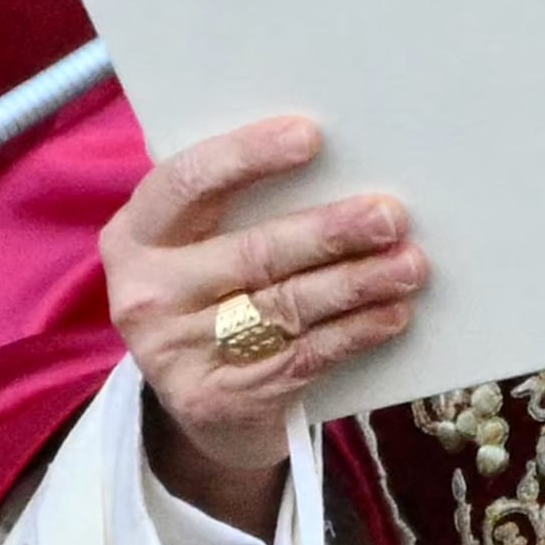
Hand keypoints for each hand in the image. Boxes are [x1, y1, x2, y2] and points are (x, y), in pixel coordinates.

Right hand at [102, 116, 427, 534]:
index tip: (311, 136)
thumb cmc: (215, 298)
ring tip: (409, 264)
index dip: (248, 156)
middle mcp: (146, 294)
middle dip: (330, 232)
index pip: (187, 183)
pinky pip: (302, 357)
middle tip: (390, 215)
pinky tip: (392, 314)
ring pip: (286, 306)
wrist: (200, 409)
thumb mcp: (201, 248)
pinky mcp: (218, 401)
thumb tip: (343, 164)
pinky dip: (355, 333)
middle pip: (252, 252)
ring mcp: (178, 353)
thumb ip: (242, 209)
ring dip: (357, 283)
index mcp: (136, 236)